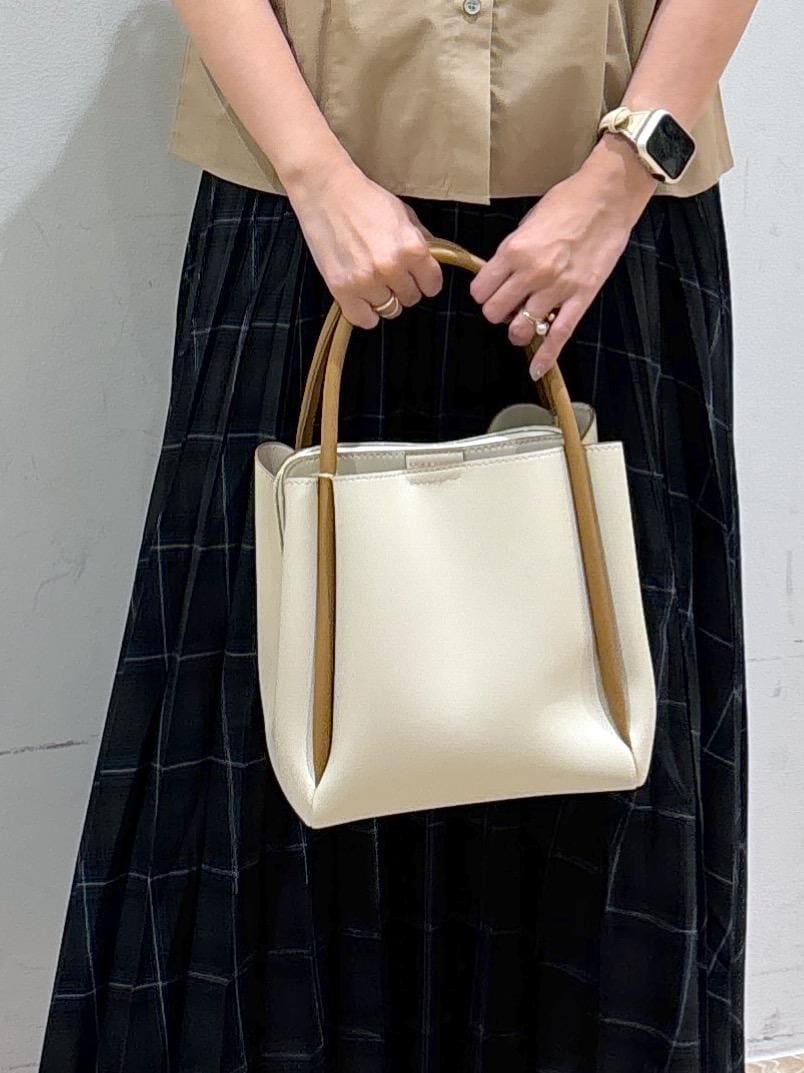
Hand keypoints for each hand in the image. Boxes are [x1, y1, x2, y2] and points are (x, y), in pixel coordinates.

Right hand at [284, 158, 442, 328]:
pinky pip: (364, 319)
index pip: (433, 285)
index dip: (426, 280)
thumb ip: (421, 241)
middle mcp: (391, 267)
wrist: (326, 190)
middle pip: (411, 299)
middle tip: (391, 273)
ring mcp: (366, 281)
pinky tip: (363, 298)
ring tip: (373, 280)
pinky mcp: (342, 289)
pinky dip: (366, 313)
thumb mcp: (403, 214)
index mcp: (412, 247)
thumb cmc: (365, 199)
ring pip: (389, 309)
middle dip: (404, 287)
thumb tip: (432, 263)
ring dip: (384, 298)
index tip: (418, 276)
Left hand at [468, 134, 657, 378]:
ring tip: (524, 322)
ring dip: (518, 329)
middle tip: (507, 306)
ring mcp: (556, 288)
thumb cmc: (569, 202)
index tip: (490, 291)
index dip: (483, 294)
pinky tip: (536, 369)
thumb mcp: (528, 222)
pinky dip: (545, 356)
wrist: (608, 196)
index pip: (480, 290)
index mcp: (513, 251)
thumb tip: (502, 275)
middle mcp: (531, 273)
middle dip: (497, 312)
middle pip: (494, 313)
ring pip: (520, 329)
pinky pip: (558, 335)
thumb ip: (512, 252)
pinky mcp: (580, 298)